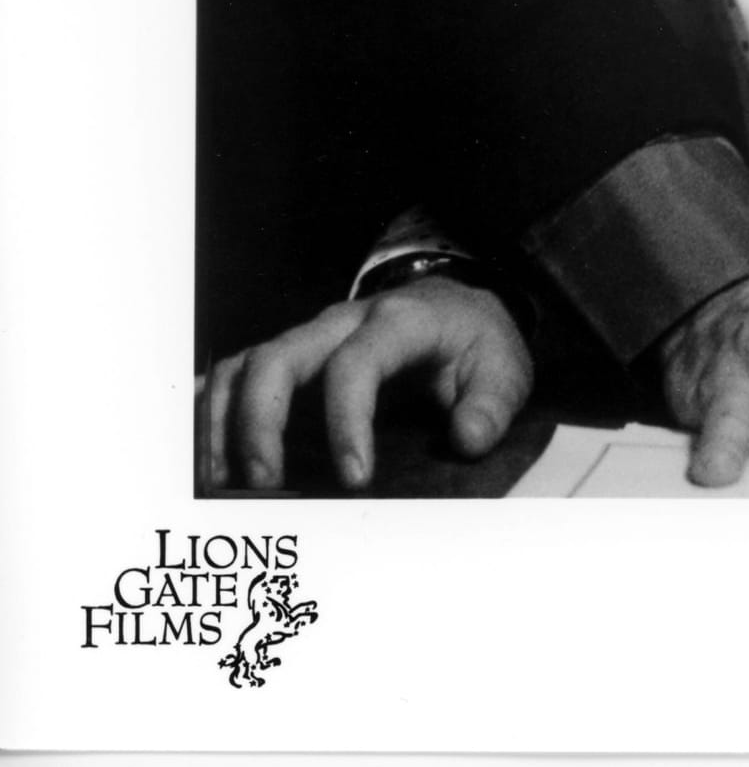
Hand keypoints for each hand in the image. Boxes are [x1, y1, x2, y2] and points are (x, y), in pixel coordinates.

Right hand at [199, 278, 533, 490]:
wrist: (460, 306)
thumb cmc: (475, 343)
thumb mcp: (504, 368)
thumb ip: (491, 404)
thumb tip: (465, 439)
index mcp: (399, 321)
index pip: (358, 363)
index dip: (347, 420)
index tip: (355, 480)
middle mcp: (344, 321)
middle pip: (281, 356)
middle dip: (261, 421)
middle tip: (263, 486)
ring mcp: (311, 336)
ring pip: (247, 364)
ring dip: (224, 422)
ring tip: (219, 483)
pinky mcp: (294, 356)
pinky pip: (237, 373)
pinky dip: (213, 410)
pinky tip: (201, 455)